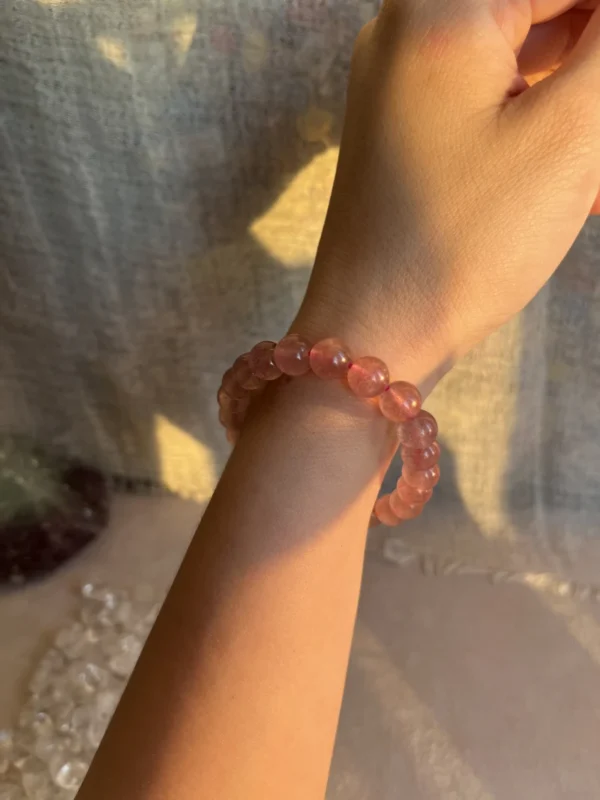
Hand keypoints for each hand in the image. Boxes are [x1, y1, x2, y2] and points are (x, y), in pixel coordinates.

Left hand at [294, 0, 599, 391]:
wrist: (372, 333)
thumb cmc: (459, 246)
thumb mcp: (565, 135)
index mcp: (441, 7)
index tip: (593, 113)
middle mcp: (411, 29)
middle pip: (542, 11)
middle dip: (591, 71)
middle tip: (593, 148)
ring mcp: (405, 82)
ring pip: (526, 58)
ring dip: (579, 102)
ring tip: (593, 177)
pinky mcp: (410, 129)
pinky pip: (495, 100)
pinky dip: (545, 126)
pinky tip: (581, 183)